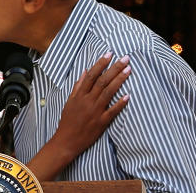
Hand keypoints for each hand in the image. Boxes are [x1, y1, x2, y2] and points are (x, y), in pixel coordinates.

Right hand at [27, 53, 129, 179]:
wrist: (66, 141)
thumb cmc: (67, 120)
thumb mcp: (69, 101)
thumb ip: (78, 86)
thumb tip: (86, 70)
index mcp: (80, 95)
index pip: (92, 75)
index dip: (101, 63)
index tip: (110, 54)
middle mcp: (88, 101)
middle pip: (103, 81)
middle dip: (115, 68)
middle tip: (126, 58)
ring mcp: (95, 112)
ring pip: (109, 92)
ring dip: (119, 80)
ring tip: (128, 70)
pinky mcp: (101, 123)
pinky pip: (112, 111)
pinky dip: (120, 103)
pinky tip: (128, 95)